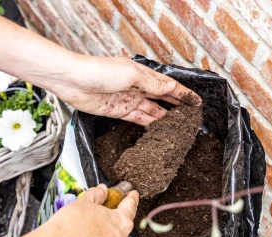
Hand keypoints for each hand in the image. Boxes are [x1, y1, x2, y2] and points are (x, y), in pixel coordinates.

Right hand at [46, 184, 138, 236]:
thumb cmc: (70, 225)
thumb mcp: (84, 202)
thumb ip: (97, 195)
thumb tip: (102, 191)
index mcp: (121, 222)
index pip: (131, 206)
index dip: (131, 198)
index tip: (132, 194)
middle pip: (121, 225)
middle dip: (113, 218)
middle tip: (101, 211)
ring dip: (104, 234)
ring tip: (87, 228)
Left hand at [51, 56, 201, 125]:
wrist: (73, 81)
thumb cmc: (100, 71)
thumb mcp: (131, 75)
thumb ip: (151, 84)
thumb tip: (170, 89)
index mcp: (143, 74)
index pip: (168, 85)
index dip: (183, 94)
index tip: (198, 103)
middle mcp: (137, 87)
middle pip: (162, 99)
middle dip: (177, 107)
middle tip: (191, 118)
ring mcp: (128, 101)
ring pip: (152, 111)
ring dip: (165, 119)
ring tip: (179, 129)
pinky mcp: (118, 112)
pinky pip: (138, 119)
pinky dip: (149, 124)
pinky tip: (159, 131)